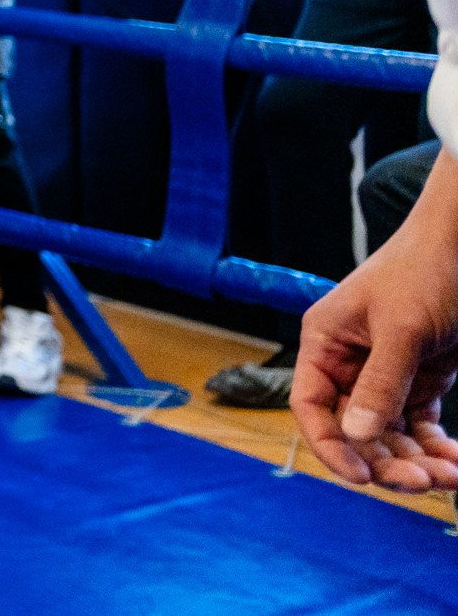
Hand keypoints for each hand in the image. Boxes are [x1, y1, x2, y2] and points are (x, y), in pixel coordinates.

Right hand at [293, 176, 457, 489]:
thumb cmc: (424, 272)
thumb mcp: (401, 328)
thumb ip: (380, 382)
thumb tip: (359, 437)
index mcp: (324, 343)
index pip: (312, 406)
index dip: (331, 445)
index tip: (361, 478)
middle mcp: (348, 364)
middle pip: (355, 430)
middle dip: (387, 460)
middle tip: (424, 482)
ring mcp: (384, 375)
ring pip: (390, 435)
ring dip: (417, 461)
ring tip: (450, 476)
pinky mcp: (418, 382)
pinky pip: (420, 428)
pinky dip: (437, 449)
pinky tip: (456, 464)